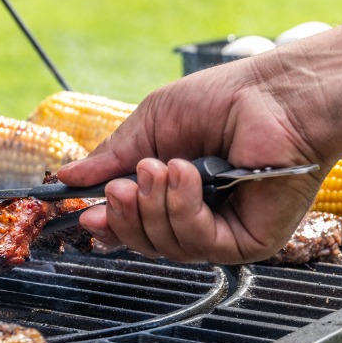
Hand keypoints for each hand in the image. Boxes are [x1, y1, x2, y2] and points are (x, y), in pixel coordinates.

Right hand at [58, 57, 327, 263]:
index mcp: (174, 193)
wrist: (274, 95)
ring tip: (166, 166)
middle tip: (124, 185)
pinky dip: (184, 208)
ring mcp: (221, 233)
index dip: (110, 224)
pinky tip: (188, 175)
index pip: (135, 225)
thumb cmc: (222, 101)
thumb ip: (112, 156)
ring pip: (167, 246)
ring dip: (156, 205)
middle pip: (145, 243)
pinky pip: (198, 242)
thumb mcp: (152, 124)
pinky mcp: (246, 243)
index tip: (87, 214)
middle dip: (127, 214)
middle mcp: (197, 218)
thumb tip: (67, 177)